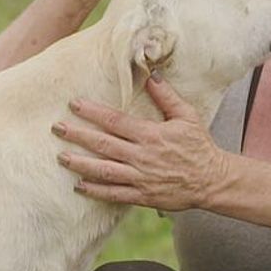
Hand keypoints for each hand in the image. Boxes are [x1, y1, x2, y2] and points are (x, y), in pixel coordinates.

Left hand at [52, 73, 228, 210]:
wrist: (212, 180)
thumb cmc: (199, 146)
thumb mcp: (187, 116)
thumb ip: (167, 97)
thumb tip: (151, 75)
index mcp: (151, 134)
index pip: (115, 120)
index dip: (93, 112)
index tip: (74, 104)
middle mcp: (142, 155)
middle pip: (103, 144)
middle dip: (78, 135)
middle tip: (57, 128)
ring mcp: (140, 177)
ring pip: (104, 170)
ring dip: (81, 163)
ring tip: (62, 157)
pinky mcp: (142, 195)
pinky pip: (114, 193)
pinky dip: (95, 190)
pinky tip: (79, 185)